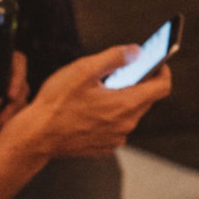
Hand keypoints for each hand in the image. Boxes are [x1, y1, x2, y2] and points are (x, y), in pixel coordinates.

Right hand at [8, 44, 173, 159]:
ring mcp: (116, 138)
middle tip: (118, 73)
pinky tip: (90, 109)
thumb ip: (114, 58)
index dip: (162, 70)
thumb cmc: (56, 104)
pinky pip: (116, 127)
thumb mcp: (84, 70)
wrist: (36, 136)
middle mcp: (126, 124)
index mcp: (126, 104)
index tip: (157, 61)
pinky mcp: (105, 147)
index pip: (162, 87)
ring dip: (121, 100)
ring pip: (130, 113)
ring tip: (97, 92)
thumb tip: (136, 52)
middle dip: (137, 83)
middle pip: (146, 99)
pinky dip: (110, 116)